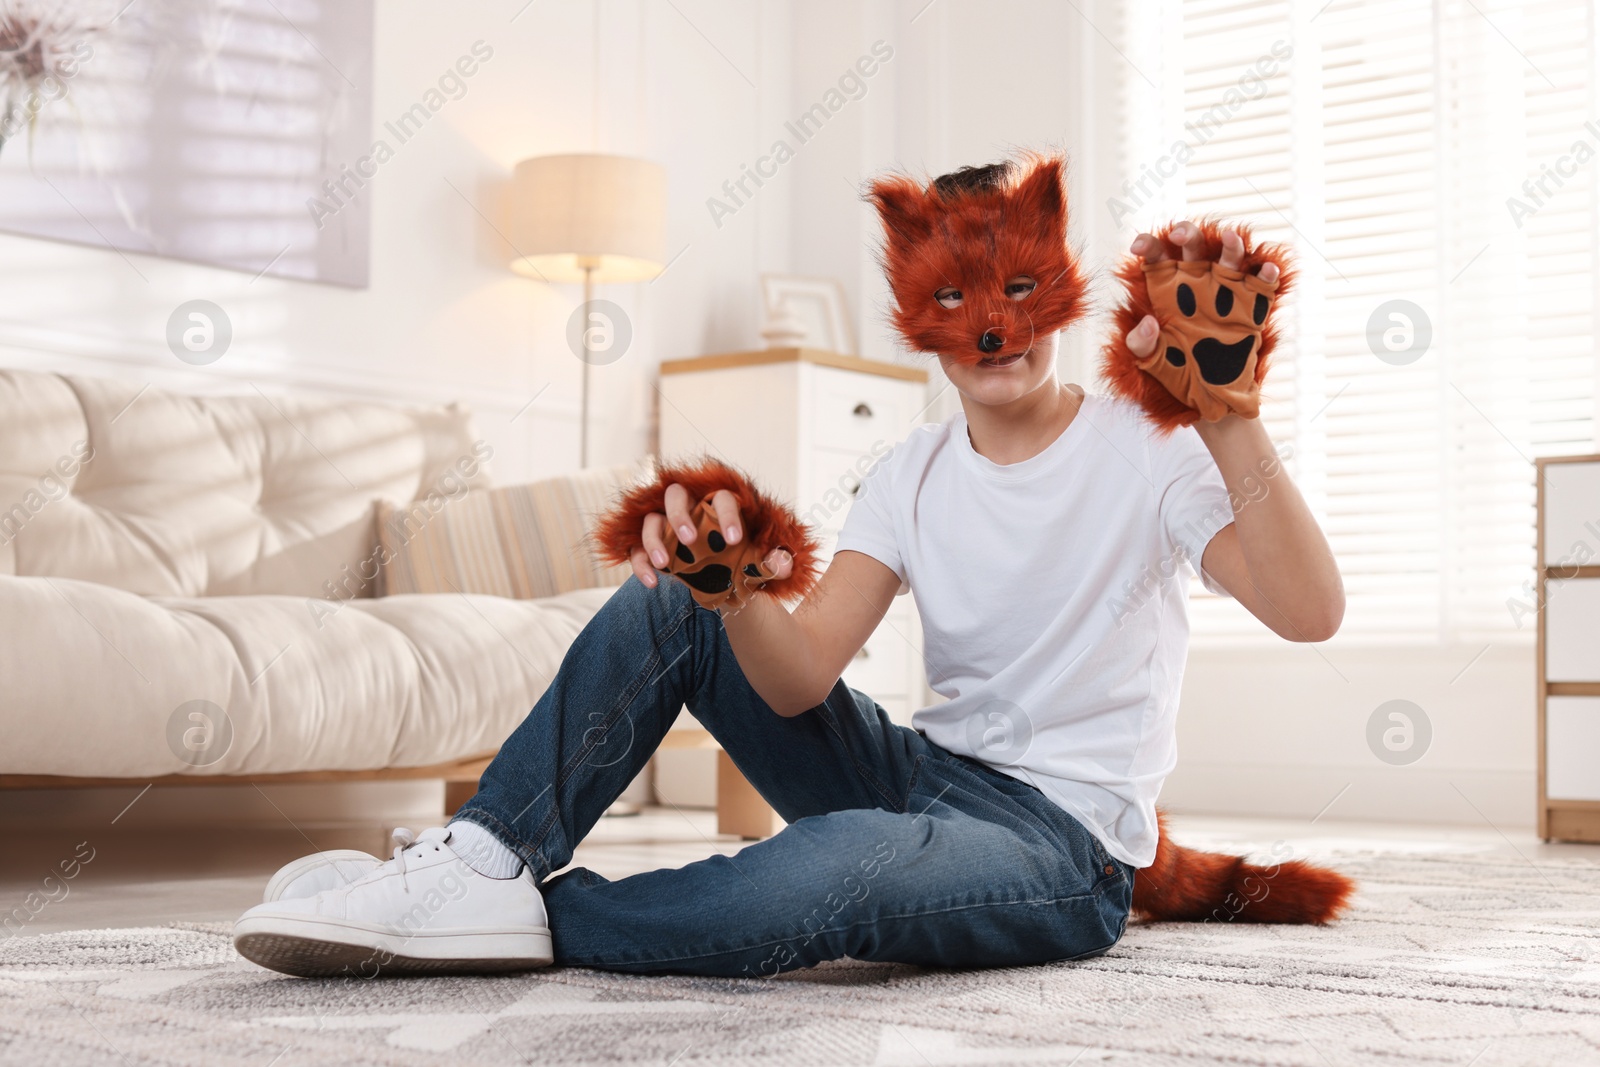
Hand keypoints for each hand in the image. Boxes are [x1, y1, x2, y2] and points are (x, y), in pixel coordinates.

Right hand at [628, 483, 793, 590]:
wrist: (723, 579)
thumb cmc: (741, 561)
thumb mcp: (758, 564)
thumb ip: (773, 562)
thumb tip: (784, 564)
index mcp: (720, 504)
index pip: (722, 499)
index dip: (727, 515)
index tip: (734, 540)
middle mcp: (690, 507)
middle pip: (676, 495)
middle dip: (680, 515)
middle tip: (689, 540)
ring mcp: (666, 525)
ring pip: (652, 519)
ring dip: (654, 538)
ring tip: (665, 564)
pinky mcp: (651, 545)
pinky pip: (637, 548)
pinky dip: (641, 563)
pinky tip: (652, 582)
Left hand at [1123, 221, 1282, 422]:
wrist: (1209, 395)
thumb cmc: (1178, 371)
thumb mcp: (1153, 361)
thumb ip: (1142, 344)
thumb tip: (1147, 324)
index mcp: (1167, 290)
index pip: (1156, 256)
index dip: (1147, 244)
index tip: (1138, 247)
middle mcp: (1197, 284)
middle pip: (1193, 245)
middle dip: (1187, 233)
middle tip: (1180, 237)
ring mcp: (1225, 293)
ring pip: (1230, 257)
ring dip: (1231, 245)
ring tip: (1229, 237)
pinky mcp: (1251, 307)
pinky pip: (1262, 285)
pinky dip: (1266, 275)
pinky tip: (1266, 269)